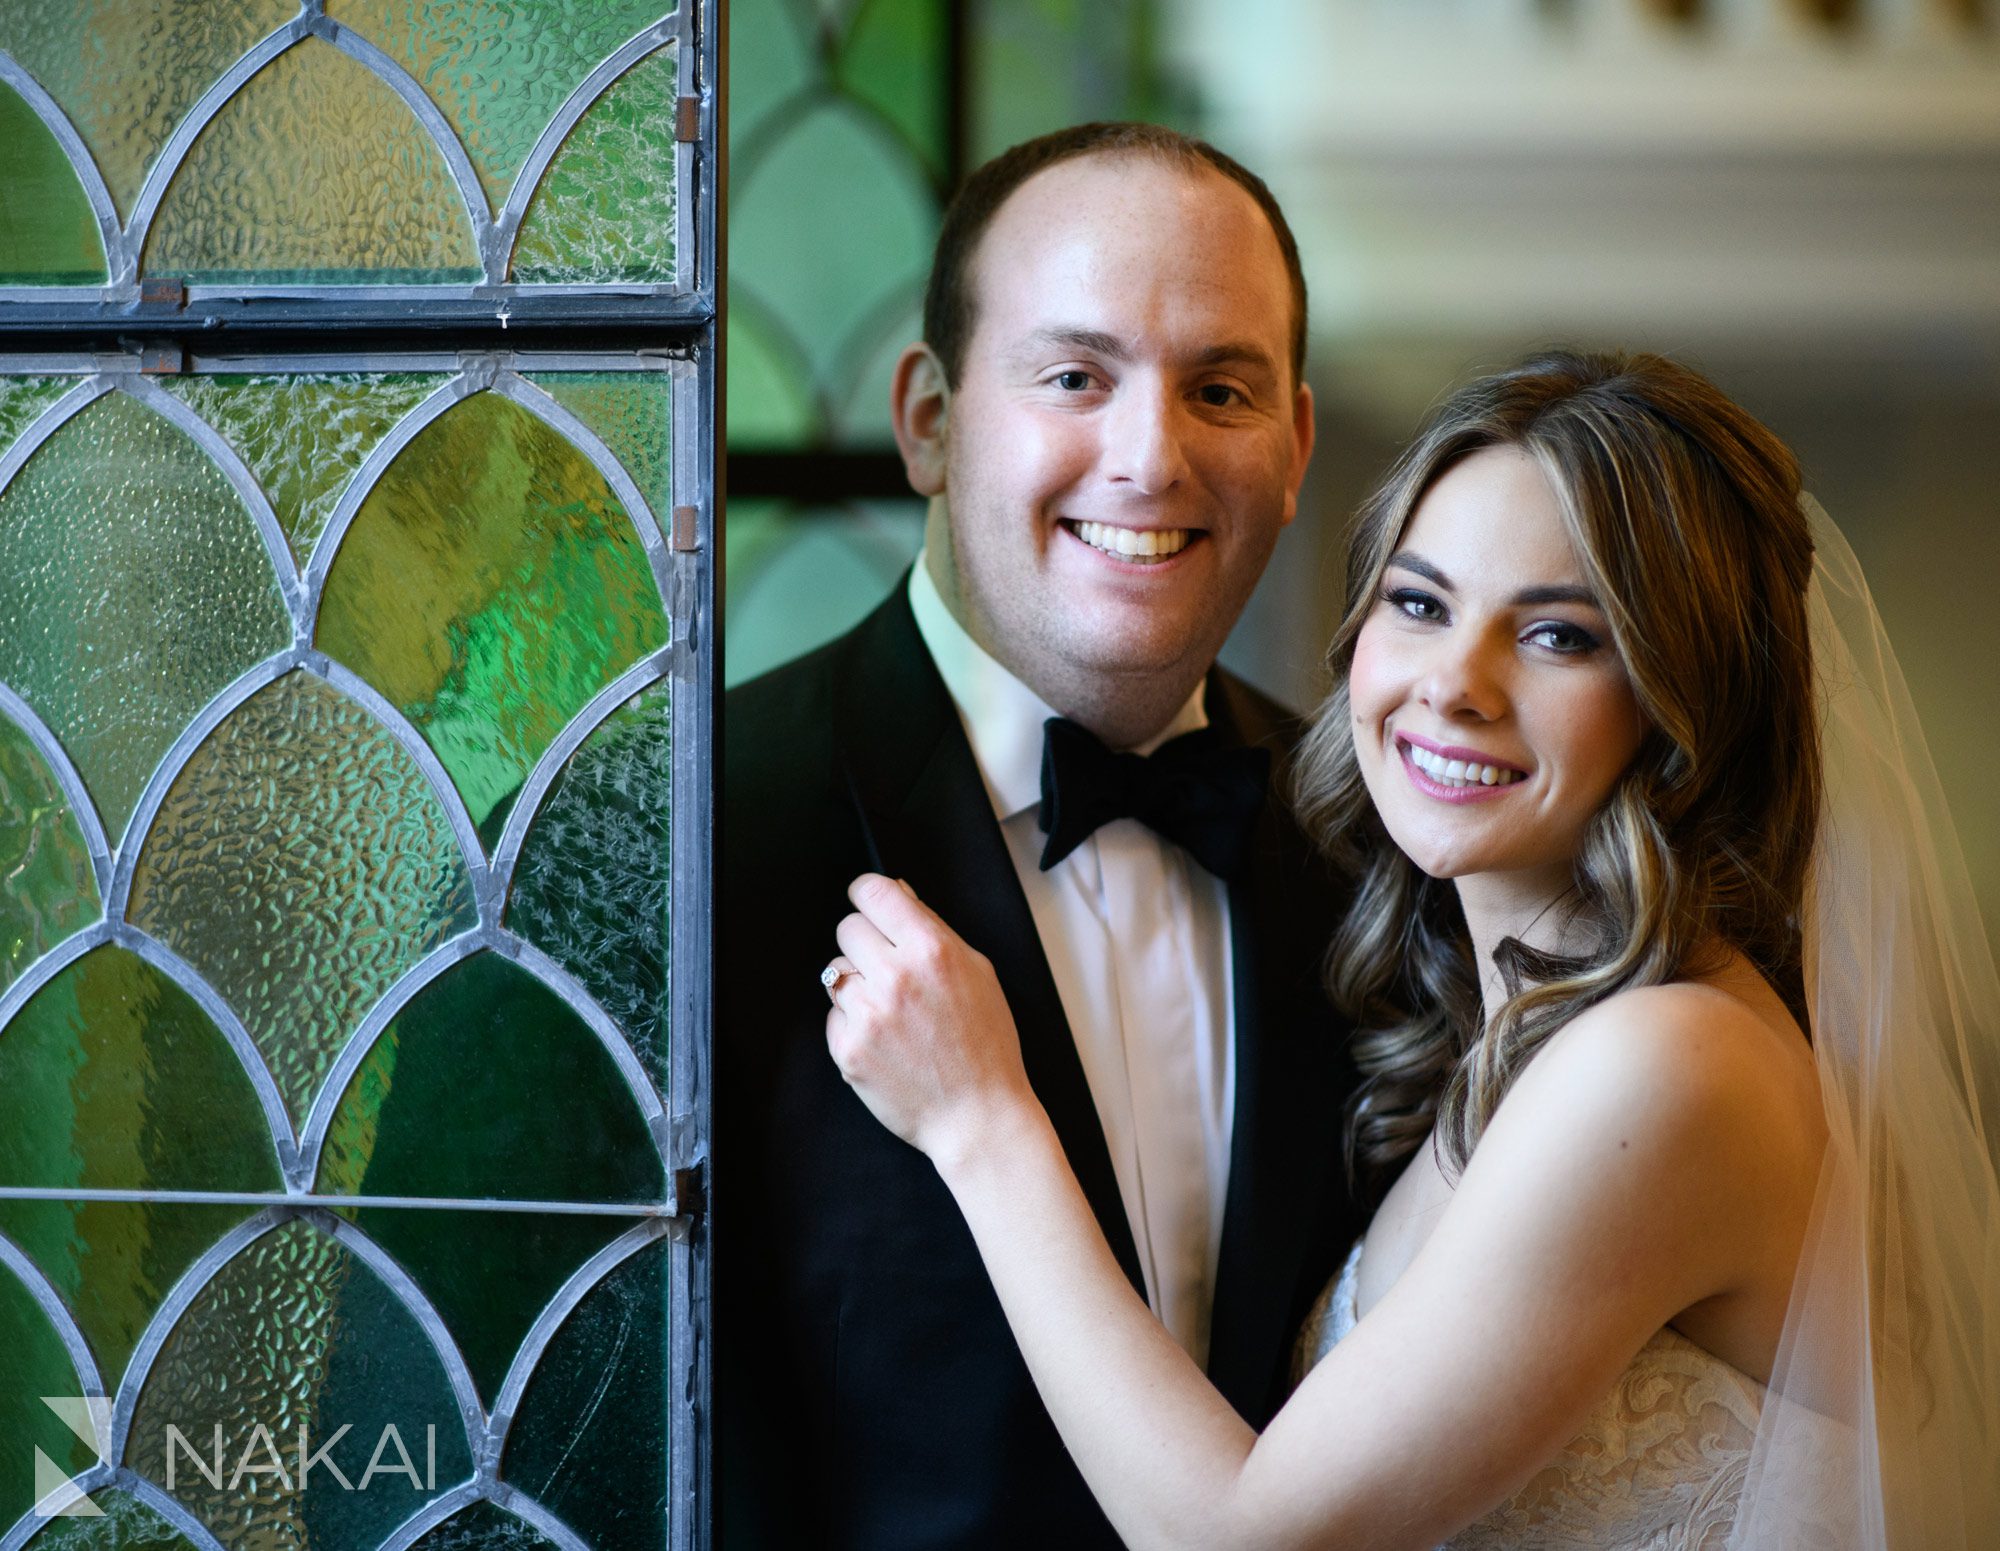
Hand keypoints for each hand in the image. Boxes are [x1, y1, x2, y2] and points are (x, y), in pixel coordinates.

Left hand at [825, 873, 1038, 1167]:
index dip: (866, 893)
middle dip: (866, 943)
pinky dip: (854, 1023)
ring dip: (858, 984)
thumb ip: (933, 929)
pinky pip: (834, 1014)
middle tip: (889, 969)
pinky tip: (886, 1040)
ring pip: (836, 972)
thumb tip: (898, 892)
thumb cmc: (985, 1046)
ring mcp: (868, 1014)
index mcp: (932, 950)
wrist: (978, 1115)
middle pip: (847, 928)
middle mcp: (895, 977)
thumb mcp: (978, 973)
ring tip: (892, 1012)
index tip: (867, 901)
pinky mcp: (848, 1048)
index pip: (874, 892)